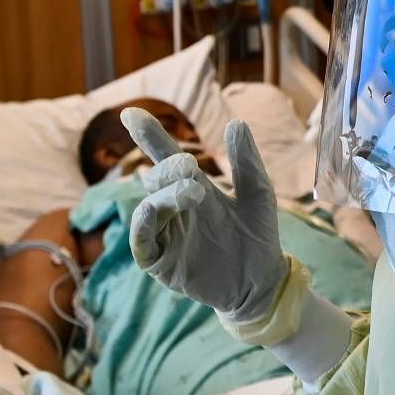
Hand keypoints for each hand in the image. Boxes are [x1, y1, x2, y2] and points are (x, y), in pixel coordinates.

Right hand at [121, 108, 287, 320]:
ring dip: (165, 195)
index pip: (166, 157)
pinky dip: (143, 224)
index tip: (131, 113)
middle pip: (155, 179)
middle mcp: (175, 209)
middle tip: (190, 165)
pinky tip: (155, 212)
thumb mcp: (258, 194)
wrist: (263, 281)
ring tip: (193, 191)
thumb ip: (246, 163)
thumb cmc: (258, 237)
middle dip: (168, 169)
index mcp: (194, 188)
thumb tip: (236, 123)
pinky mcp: (161, 262)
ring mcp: (165, 235)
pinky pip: (141, 241)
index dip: (149, 135)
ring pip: (148, 208)